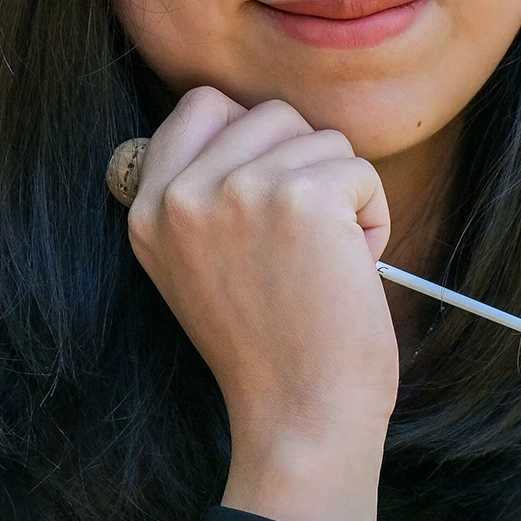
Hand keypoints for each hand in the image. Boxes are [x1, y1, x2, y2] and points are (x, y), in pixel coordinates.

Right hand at [126, 87, 395, 520]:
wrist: (300, 416)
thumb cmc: (268, 347)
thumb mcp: (194, 264)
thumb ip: (201, 193)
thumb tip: (247, 121)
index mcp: (147, 208)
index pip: (202, 105)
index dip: (252, 138)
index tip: (270, 197)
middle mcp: (182, 194)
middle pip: (270, 114)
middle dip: (304, 168)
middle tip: (302, 244)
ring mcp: (239, 190)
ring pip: (321, 139)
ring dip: (341, 194)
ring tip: (324, 262)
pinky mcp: (301, 197)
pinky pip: (360, 169)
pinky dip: (373, 217)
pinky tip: (349, 270)